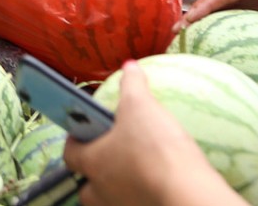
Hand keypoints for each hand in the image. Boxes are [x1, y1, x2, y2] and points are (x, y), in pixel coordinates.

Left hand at [65, 60, 226, 205]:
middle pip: (87, 187)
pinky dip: (143, 197)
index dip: (74, 142)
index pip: (70, 154)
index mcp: (93, 163)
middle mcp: (101, 192)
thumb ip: (133, 85)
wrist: (188, 194)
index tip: (83, 132)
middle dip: (93, 174)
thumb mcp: (142, 106)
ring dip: (117, 189)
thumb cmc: (155, 148)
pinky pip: (138, 204)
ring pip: (110, 201)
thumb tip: (129, 66)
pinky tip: (160, 186)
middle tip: (110, 158)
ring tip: (135, 175)